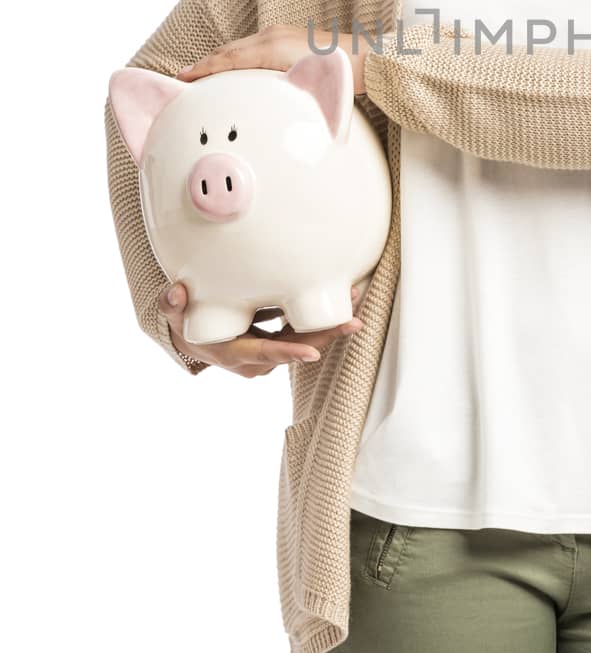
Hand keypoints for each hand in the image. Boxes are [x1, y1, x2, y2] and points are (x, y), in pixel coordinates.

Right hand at [159, 276, 371, 377]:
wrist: (193, 337)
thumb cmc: (184, 324)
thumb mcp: (173, 315)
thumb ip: (171, 304)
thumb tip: (176, 293)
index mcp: (234, 354)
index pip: (264, 353)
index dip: (288, 353)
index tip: (314, 353)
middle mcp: (257, 359)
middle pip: (296, 348)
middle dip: (326, 335)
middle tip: (353, 320)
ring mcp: (270, 353)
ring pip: (305, 340)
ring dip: (331, 324)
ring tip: (356, 299)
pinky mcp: (279, 341)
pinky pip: (305, 332)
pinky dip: (324, 318)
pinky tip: (344, 297)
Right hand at [176, 23, 367, 95]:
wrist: (366, 58)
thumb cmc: (340, 77)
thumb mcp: (303, 88)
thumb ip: (277, 93)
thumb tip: (253, 111)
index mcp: (272, 46)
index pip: (228, 58)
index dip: (204, 68)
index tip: (183, 78)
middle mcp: (273, 36)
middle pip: (230, 51)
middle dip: (206, 64)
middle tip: (184, 79)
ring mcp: (280, 35)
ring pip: (241, 48)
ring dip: (221, 61)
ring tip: (203, 76)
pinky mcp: (288, 38)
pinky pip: (253, 48)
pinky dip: (237, 59)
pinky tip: (236, 72)